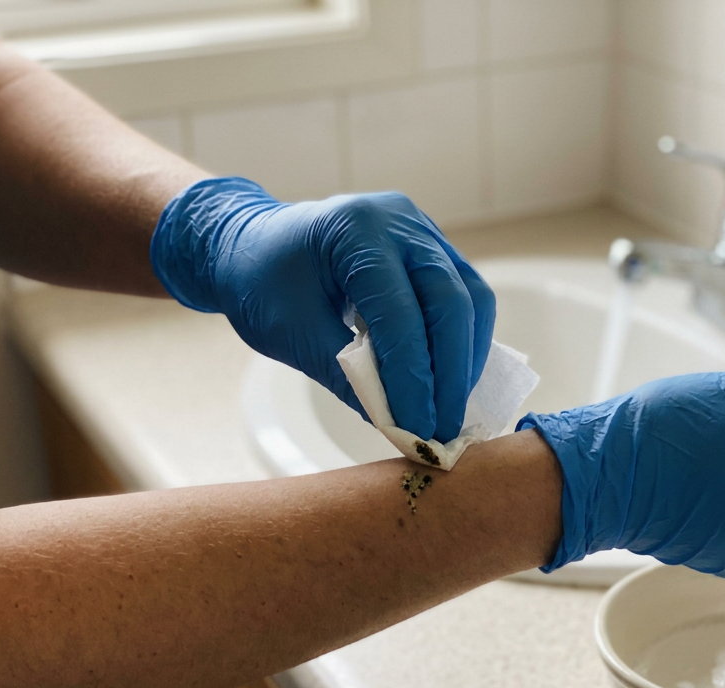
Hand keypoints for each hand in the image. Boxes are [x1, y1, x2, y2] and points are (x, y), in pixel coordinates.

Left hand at [151, 179, 494, 442]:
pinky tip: (447, 383)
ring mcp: (423, 232)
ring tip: (447, 411)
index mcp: (356, 230)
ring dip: (464, 361)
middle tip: (443, 430)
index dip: (413, 377)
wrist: (253, 246)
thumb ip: (347, 377)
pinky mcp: (435, 251)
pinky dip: (461, 345)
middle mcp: (401, 221)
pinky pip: (465, 299)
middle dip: (450, 374)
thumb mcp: (294, 334)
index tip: (417, 430)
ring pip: (471, 300)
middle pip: (451, 302)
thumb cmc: (262, 283)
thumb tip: (400, 424)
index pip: (400, 313)